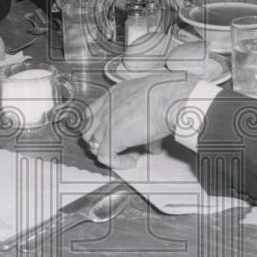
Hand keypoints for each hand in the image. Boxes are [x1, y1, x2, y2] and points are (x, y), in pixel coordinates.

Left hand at [82, 74, 197, 167]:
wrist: (168, 98)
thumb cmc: (166, 94)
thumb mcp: (151, 102)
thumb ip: (147, 120)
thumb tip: (153, 140)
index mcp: (114, 94)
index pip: (93, 112)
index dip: (100, 127)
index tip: (114, 134)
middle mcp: (106, 107)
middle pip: (88, 129)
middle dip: (100, 141)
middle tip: (119, 146)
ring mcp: (105, 123)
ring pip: (93, 145)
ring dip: (109, 153)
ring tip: (129, 154)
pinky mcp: (111, 138)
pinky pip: (105, 157)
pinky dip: (118, 163)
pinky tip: (132, 161)